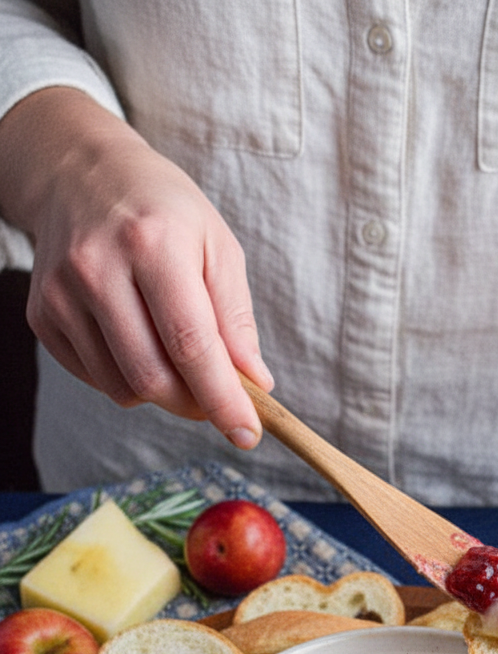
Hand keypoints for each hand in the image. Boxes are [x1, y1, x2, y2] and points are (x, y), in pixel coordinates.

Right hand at [0, 88, 271, 446]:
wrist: (79, 174)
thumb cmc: (163, 212)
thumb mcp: (216, 246)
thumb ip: (235, 318)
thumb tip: (255, 383)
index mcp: (152, 244)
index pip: (190, 343)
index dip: (222, 399)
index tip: (247, 435)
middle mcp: (98, 268)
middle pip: (151, 377)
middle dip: (193, 404)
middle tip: (217, 398)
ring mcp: (61, 294)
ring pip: (121, 387)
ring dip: (161, 393)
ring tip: (177, 358)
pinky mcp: (41, 315)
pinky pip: (96, 378)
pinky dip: (127, 379)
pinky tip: (137, 341)